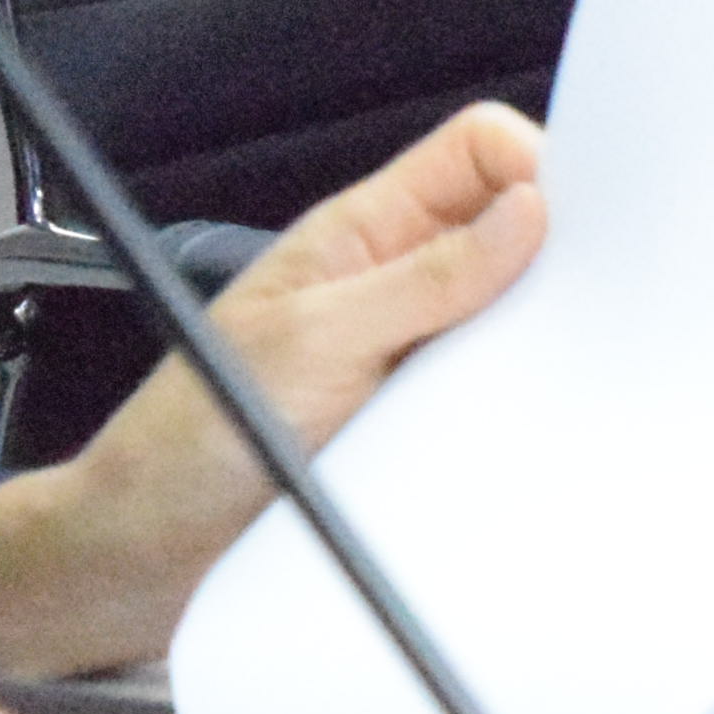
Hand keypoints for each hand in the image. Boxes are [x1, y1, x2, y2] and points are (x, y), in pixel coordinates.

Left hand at [0, 100, 545, 679]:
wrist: (137, 561)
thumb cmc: (184, 440)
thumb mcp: (310, 342)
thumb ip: (425, 277)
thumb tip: (531, 212)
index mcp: (363, 233)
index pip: (478, 151)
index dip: (535, 166)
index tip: (573, 222)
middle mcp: (397, 286)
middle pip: (512, 232)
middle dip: (554, 258)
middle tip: (577, 302)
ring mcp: (413, 357)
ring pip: (514, 320)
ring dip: (534, 344)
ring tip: (538, 373)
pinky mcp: (422, 429)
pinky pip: (497, 400)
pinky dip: (517, 409)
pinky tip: (516, 430)